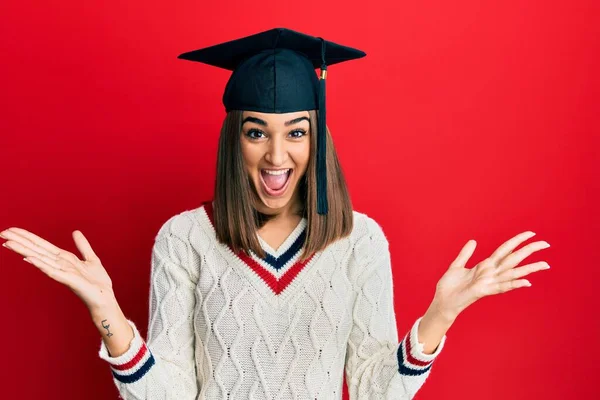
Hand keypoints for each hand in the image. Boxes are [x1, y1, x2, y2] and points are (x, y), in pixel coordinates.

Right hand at [1, 227, 116, 311]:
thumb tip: (75, 231)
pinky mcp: (68, 280)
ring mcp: (62, 272)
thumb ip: (83, 245)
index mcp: (64, 258)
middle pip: (36, 250)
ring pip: (40, 259)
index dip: (27, 236)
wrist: (104, 298)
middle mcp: (59, 264)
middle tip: (2, 233)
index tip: (11, 230)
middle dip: (20, 241)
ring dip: (24, 250)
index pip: (41, 245)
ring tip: (9, 243)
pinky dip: (40, 264)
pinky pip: (52, 271)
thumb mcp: (91, 258)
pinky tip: (29, 258)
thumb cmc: (97, 282)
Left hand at [431, 231, 550, 320]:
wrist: (442, 301)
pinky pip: (502, 287)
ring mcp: (489, 282)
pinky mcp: (483, 290)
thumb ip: (465, 253)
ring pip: (513, 273)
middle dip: (529, 251)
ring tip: (545, 264)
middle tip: (546, 243)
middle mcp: (491, 273)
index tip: (531, 233)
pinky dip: (514, 284)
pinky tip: (527, 282)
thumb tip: (473, 241)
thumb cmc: (450, 286)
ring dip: (529, 269)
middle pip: (514, 258)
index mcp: (485, 265)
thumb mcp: (457, 265)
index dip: (517, 240)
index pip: (505, 249)